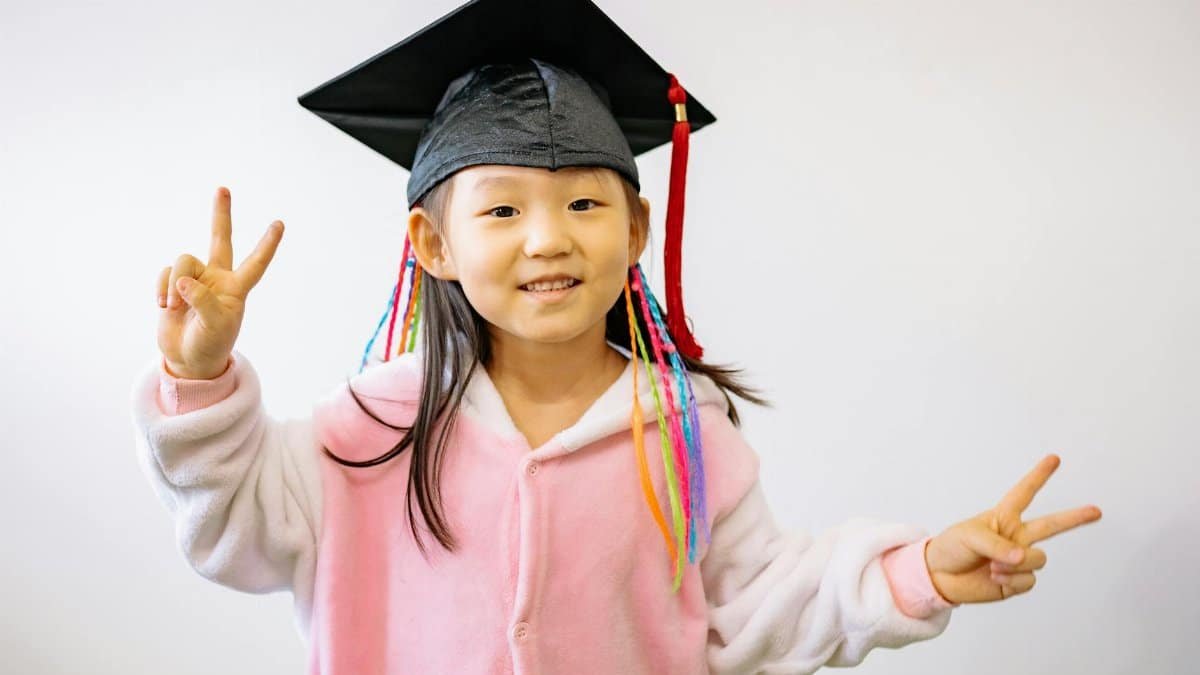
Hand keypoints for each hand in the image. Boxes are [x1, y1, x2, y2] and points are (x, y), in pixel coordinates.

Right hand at [156, 186, 283, 378]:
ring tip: (173, 307)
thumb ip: (202, 301)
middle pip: (220, 239)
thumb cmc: (210, 343)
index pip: (255, 263)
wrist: (187, 358)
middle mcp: (217, 278)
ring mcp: (194, 279)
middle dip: (221, 215)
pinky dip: (162, 289)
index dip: (267, 244)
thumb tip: (182, 280)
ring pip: (183, 261)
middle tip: (223, 189)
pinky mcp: (172, 283)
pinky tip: (164, 306)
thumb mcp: (215, 326)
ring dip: (174, 285)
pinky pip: (166, 274)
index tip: (280, 224)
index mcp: (236, 288)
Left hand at [924, 454, 1101, 604]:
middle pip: (1051, 525)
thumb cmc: (951, 547)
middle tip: (1097, 511)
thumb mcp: (969, 535)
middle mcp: (1016, 537)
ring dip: (1017, 564)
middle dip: (1075, 518)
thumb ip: (997, 544)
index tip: (1055, 459)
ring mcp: (1018, 559)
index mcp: (1003, 517)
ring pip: (1038, 559)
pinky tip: (995, 577)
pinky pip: (1029, 580)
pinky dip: (1012, 580)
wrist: (939, 576)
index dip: (1039, 476)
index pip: (1024, 493)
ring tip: (993, 565)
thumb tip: (1021, 557)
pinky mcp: (1017, 581)